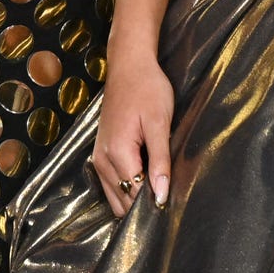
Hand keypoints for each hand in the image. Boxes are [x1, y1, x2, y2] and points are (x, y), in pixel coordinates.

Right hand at [89, 51, 173, 217]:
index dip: (155, 202)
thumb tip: (160, 195)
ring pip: (115, 197)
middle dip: (144, 205)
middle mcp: (102, 160)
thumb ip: (160, 161)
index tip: (174, 203)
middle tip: (169, 198)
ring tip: (159, 190)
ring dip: (134, 200)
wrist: (128, 67)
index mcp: (117, 153)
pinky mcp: (100, 154)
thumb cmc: (147, 90)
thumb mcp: (159, 123)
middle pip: (123, 202)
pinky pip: (111, 185)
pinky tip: (146, 181)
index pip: (135, 196)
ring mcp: (99, 158)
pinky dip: (126, 190)